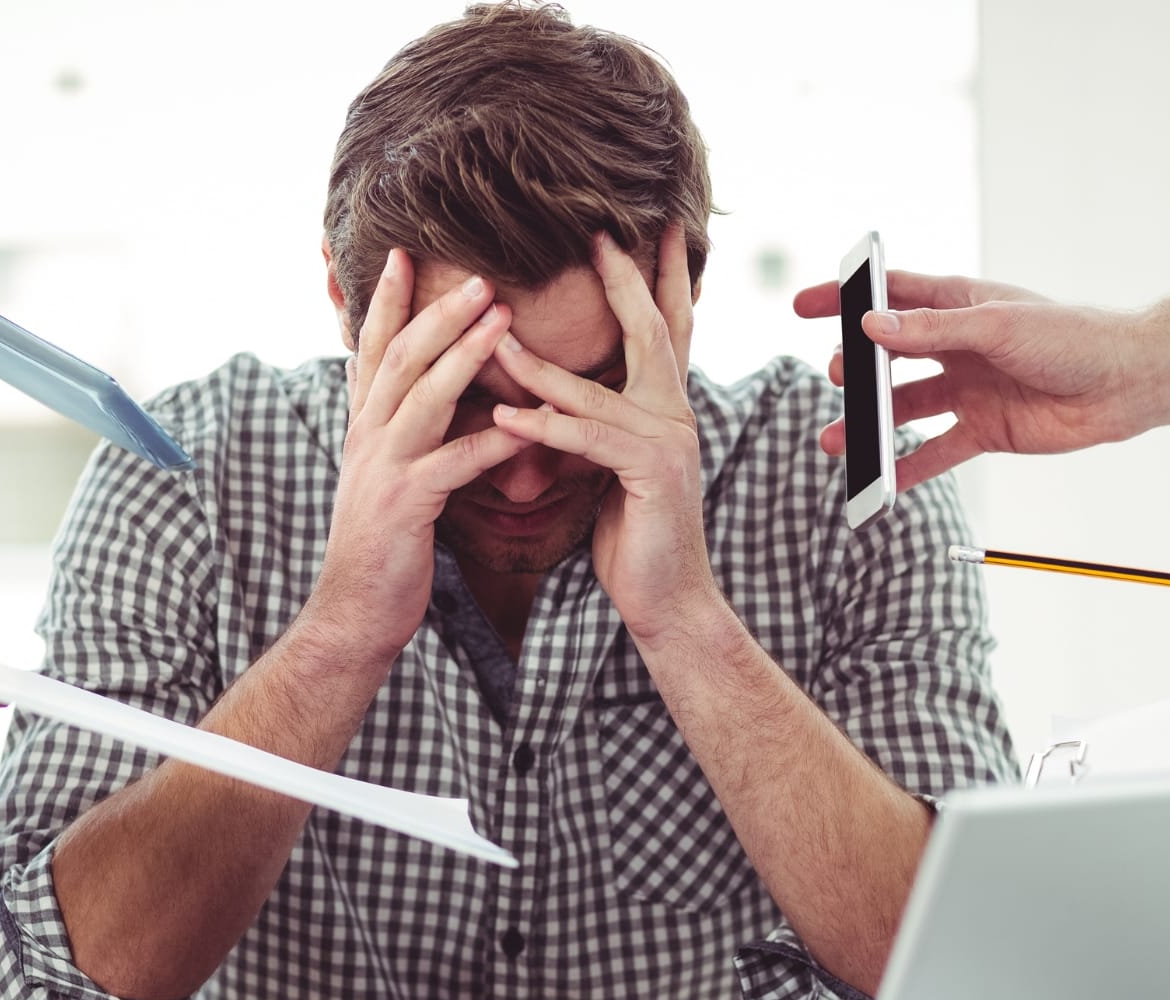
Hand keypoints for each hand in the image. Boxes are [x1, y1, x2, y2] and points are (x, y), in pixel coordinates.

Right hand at [310, 249, 535, 659]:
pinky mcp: (406, 506)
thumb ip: (399, 431)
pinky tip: (528, 424)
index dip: (387, 301)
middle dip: (437, 311)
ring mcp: (383, 469)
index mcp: (364, 426)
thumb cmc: (382, 545)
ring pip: (424, 397)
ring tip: (503, 319)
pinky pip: (454, 464)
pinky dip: (493, 441)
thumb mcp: (384, 475)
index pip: (374, 349)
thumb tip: (418, 394)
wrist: (353, 612)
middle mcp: (367, 437)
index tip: (405, 253)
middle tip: (480, 273)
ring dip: (464, 354)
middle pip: (401, 358)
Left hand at [489, 227, 713, 642]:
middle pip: (651, 331)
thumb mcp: (610, 467)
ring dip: (539, 364)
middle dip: (625, 279)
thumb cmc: (633, 535)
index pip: (664, 328)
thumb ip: (595, 424)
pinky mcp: (650, 474)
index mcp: (666, 407)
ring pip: (596, 388)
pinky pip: (587, 439)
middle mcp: (675, 414)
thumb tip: (556, 393)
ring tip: (494, 336)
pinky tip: (505, 417)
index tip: (641, 230)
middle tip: (598, 233)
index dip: (656, 277)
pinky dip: (543, 426)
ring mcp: (668, 441)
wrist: (666, 600)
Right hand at [791, 271, 1161, 489]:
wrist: (1125, 384)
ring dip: (869, 425)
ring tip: (836, 441)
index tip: (804, 306)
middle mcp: (958, 347)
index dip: (846, 299)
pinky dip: (906, 468)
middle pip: (889, 357)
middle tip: (835, 378)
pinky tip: (879, 482)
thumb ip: (932, 329)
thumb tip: (872, 328)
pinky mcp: (984, 430)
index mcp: (959, 305)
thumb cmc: (1072, 337)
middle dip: (855, 370)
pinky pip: (935, 452)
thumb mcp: (997, 326)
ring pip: (904, 409)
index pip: (890, 296)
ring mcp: (968, 390)